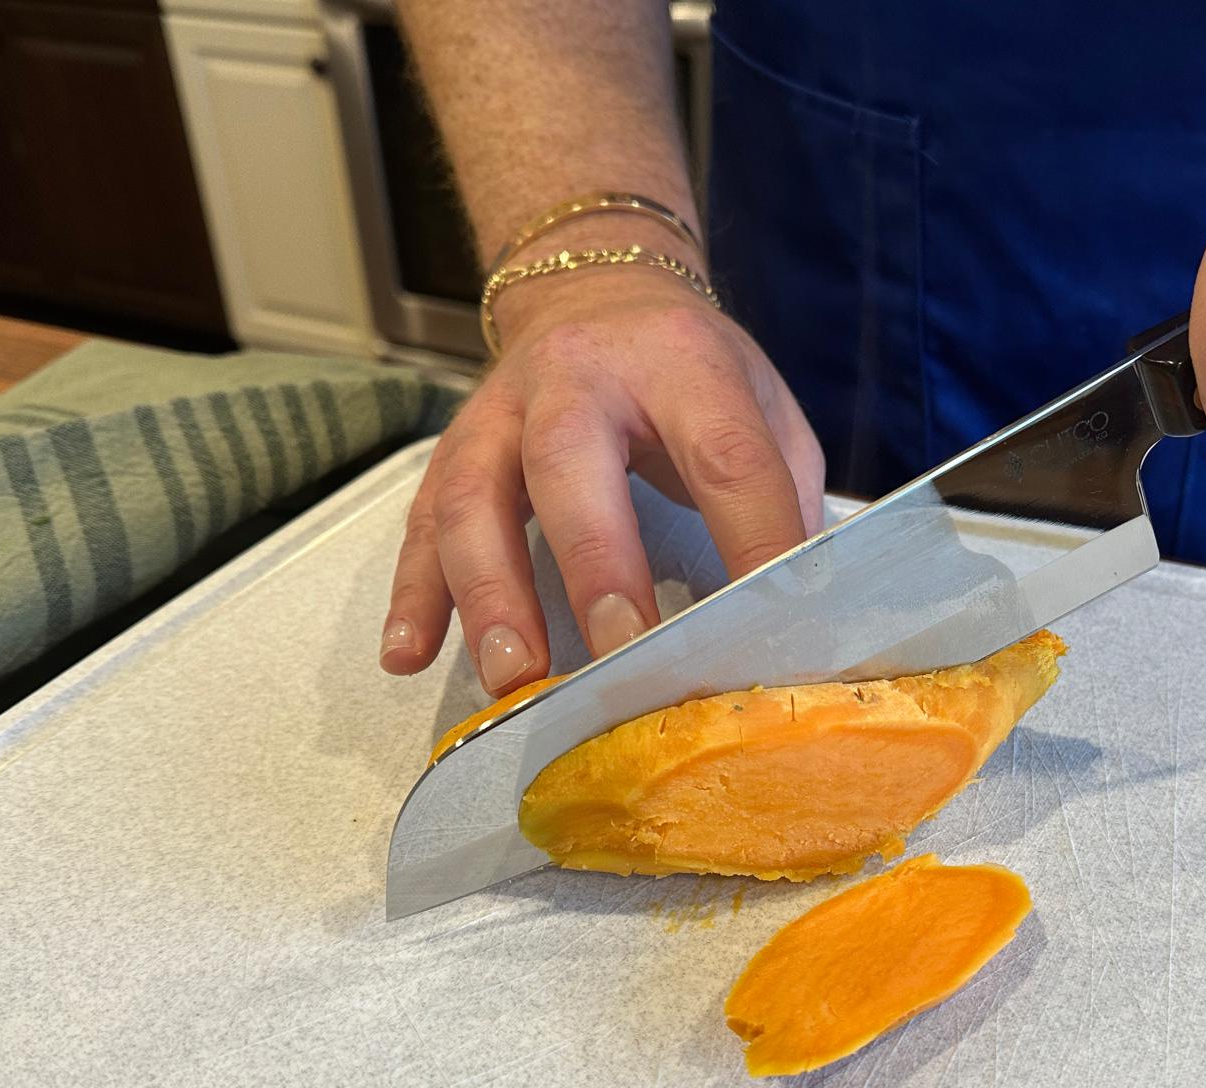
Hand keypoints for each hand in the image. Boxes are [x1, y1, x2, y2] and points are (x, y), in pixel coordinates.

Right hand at [380, 265, 825, 691]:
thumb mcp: (759, 405)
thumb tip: (798, 611)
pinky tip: (407, 655)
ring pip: (475, 495)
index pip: (722, 452)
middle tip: (620, 653)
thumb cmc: (688, 372)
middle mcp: (576, 376)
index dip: (752, 536)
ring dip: (490, 593)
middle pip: (568, 460)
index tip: (769, 624)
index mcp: (678, 362)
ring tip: (516, 678)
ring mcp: (500, 411)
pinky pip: (421, 522)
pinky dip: (412, 593)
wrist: (592, 290)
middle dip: (595, 562)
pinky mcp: (453, 451)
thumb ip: (781, 496)